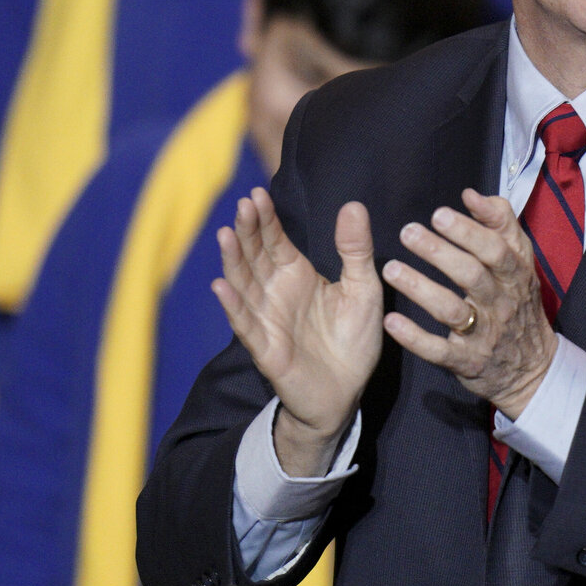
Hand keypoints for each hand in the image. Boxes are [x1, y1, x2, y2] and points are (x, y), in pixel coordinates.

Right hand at [211, 188, 381, 476]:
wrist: (346, 391)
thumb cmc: (353, 339)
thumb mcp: (364, 289)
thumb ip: (356, 250)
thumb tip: (354, 205)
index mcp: (298, 275)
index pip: (275, 240)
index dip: (265, 219)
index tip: (258, 194)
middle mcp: (276, 292)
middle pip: (255, 255)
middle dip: (248, 231)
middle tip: (244, 205)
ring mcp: (266, 318)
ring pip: (244, 283)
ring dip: (233, 260)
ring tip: (225, 234)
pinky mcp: (265, 347)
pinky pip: (245, 324)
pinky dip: (233, 305)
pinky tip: (221, 286)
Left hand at [382, 190, 555, 418]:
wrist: (532, 368)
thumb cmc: (519, 304)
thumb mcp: (522, 263)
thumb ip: (501, 224)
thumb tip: (471, 195)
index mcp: (515, 276)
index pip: (495, 249)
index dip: (468, 231)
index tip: (439, 214)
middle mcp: (501, 303)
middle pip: (471, 275)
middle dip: (439, 252)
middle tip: (408, 232)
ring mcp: (484, 335)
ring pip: (451, 310)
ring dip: (420, 289)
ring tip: (391, 270)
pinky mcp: (467, 361)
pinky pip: (439, 351)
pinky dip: (415, 338)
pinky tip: (391, 321)